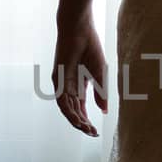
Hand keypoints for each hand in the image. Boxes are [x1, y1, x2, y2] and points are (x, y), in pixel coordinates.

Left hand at [52, 15, 108, 136]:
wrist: (79, 28)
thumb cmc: (90, 46)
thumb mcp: (100, 73)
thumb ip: (101, 92)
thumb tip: (104, 111)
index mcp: (79, 84)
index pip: (81, 107)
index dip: (88, 120)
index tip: (96, 131)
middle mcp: (68, 85)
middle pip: (74, 110)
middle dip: (82, 124)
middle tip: (92, 134)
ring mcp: (62, 83)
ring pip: (67, 108)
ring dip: (76, 120)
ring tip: (86, 129)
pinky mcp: (57, 78)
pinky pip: (61, 100)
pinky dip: (69, 111)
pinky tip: (77, 119)